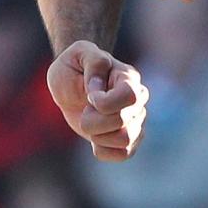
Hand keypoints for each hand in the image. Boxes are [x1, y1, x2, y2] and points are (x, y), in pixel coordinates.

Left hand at [48, 41, 149, 160]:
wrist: (70, 85)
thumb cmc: (74, 66)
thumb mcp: (78, 53)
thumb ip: (93, 62)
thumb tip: (99, 89)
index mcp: (128, 77)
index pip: (128, 96)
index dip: (105, 103)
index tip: (89, 98)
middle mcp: (138, 100)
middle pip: (122, 122)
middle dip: (93, 120)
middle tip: (85, 109)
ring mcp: (136, 121)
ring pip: (124, 140)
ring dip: (98, 136)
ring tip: (90, 122)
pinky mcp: (129, 139)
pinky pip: (124, 154)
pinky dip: (103, 150)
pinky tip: (94, 138)